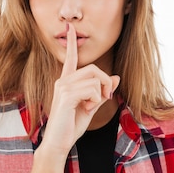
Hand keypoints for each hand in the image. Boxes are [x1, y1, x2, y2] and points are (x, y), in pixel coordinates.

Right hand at [40, 23, 119, 155]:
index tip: (70, 28)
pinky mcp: (66, 96)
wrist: (58, 143)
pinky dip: (95, 100)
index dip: (70, 43)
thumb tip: (115, 77)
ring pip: (94, 78)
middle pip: (92, 68)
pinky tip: (87, 109)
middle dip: (105, 82)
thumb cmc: (71, 126)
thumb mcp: (90, 107)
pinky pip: (91, 89)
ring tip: (92, 106)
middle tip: (106, 97)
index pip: (69, 58)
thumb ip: (101, 92)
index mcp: (66, 82)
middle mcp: (62, 81)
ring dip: (100, 94)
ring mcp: (63, 87)